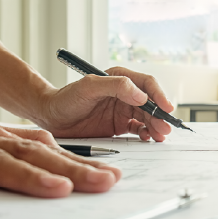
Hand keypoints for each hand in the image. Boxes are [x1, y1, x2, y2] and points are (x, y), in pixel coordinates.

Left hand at [35, 67, 176, 140]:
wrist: (51, 117)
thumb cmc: (66, 99)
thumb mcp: (89, 87)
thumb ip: (115, 86)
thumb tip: (141, 95)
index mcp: (119, 79)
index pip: (146, 84)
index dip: (159, 95)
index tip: (166, 108)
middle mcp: (124, 94)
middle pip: (150, 104)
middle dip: (160, 116)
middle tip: (164, 129)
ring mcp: (122, 110)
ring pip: (148, 117)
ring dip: (156, 126)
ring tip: (159, 136)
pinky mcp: (119, 126)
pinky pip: (139, 129)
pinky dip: (146, 135)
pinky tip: (146, 139)